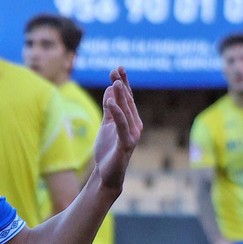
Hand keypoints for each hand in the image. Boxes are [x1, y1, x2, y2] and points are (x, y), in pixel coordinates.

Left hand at [92, 67, 143, 191]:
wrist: (107, 174)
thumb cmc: (108, 150)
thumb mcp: (107, 125)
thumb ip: (109, 109)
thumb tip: (110, 89)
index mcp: (131, 120)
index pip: (127, 98)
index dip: (123, 83)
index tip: (117, 68)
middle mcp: (135, 125)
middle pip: (127, 102)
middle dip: (121, 85)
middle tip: (115, 70)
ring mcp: (132, 134)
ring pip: (125, 111)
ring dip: (120, 96)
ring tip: (114, 82)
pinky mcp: (126, 143)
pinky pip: (121, 125)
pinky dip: (116, 113)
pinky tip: (109, 101)